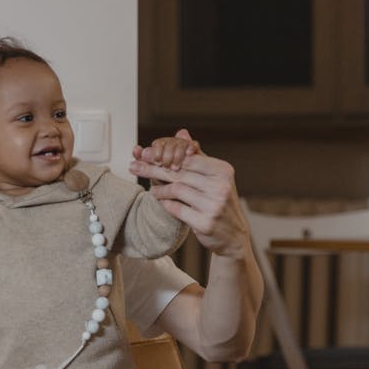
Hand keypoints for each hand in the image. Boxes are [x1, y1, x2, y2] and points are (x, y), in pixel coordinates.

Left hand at [129, 129, 248, 257]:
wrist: (233, 235)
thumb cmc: (220, 202)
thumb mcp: (214, 177)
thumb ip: (197, 156)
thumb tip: (181, 133)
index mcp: (223, 171)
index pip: (188, 158)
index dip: (165, 155)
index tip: (146, 153)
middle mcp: (220, 187)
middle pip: (180, 173)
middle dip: (154, 168)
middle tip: (135, 165)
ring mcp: (214, 205)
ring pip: (177, 190)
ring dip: (160, 189)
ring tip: (152, 190)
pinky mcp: (205, 223)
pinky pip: (177, 209)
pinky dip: (166, 204)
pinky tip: (161, 201)